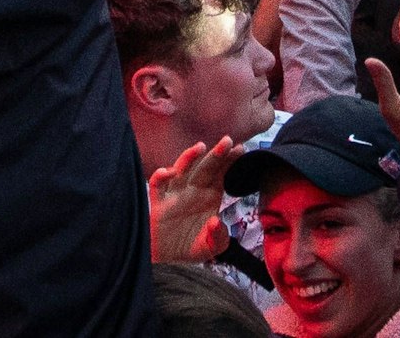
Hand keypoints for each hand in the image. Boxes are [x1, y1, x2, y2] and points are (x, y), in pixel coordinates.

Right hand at [148, 136, 243, 261]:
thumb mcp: (211, 247)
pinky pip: (158, 185)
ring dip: (189, 157)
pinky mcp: (159, 203)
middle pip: (205, 168)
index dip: (230, 161)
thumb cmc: (191, 247)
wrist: (167, 258)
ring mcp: (175, 195)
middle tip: (228, 141)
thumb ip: (218, 237)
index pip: (222, 174)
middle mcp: (193, 191)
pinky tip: (170, 171)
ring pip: (182, 170)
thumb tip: (215, 222)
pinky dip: (161, 176)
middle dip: (216, 154)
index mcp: (210, 197)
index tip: (241, 149)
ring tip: (200, 146)